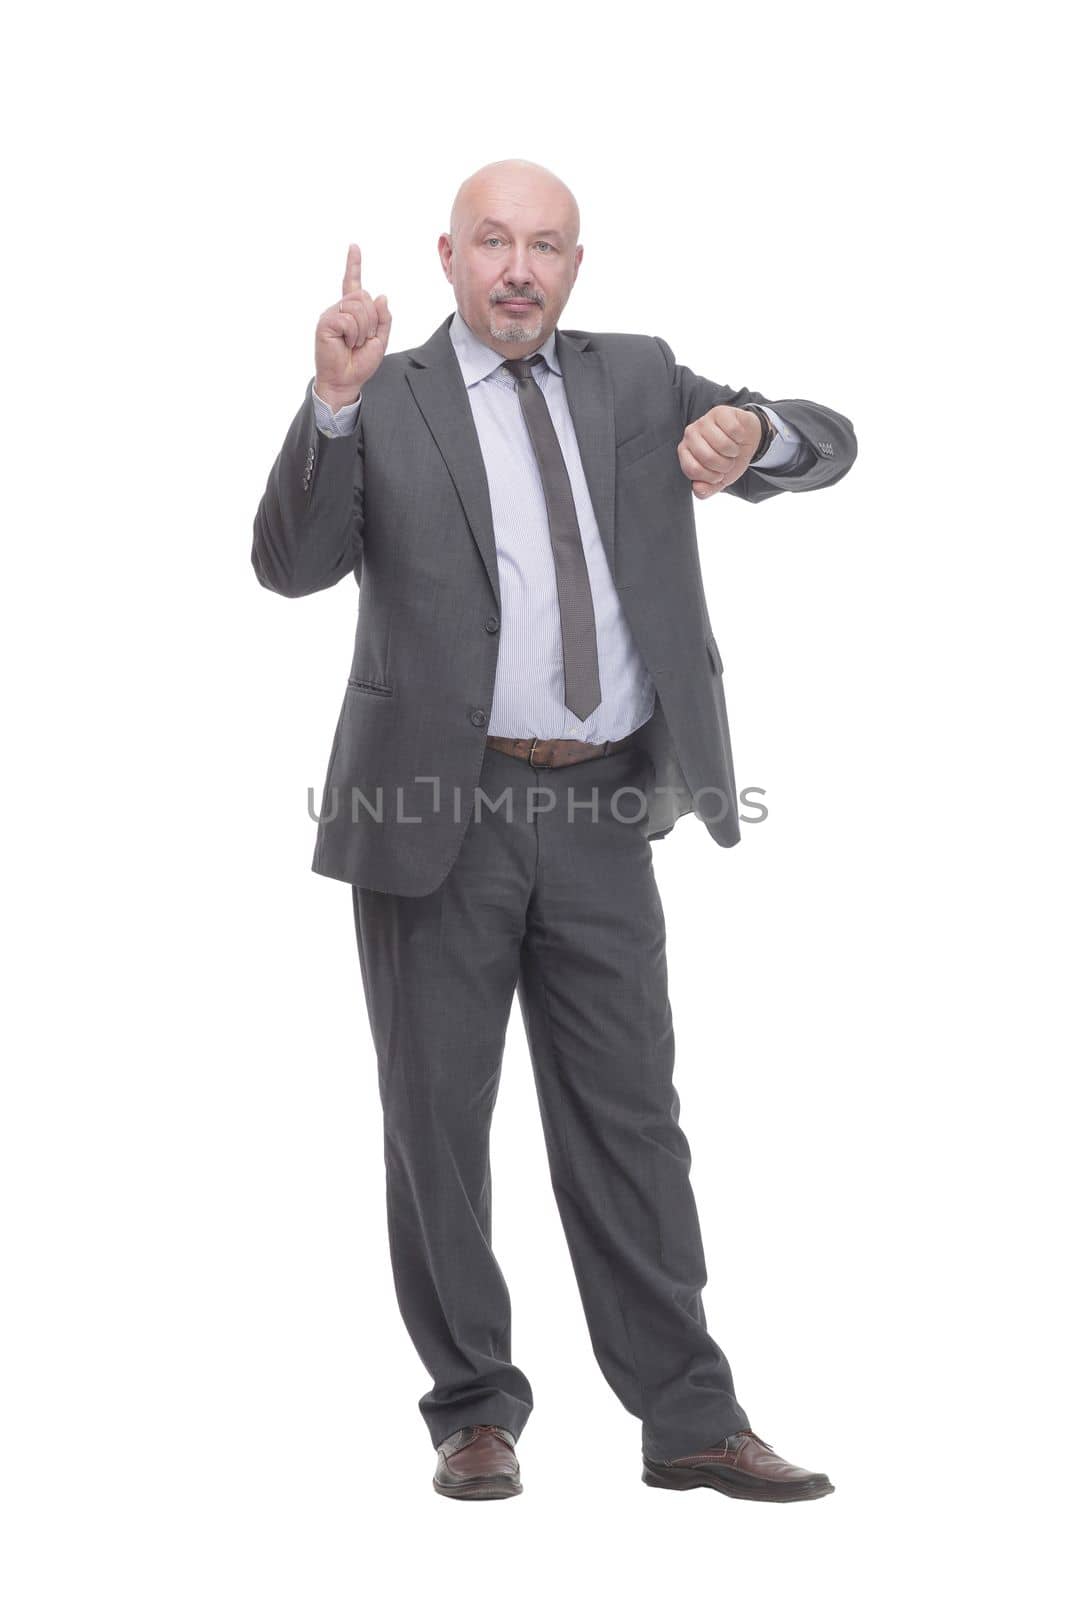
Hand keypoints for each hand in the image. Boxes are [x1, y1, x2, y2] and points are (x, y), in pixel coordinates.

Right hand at [314, 243, 391, 408]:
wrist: (346, 381)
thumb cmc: (360, 363)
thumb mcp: (380, 340)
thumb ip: (383, 318)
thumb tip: (381, 296)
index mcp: (352, 311)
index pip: (353, 283)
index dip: (353, 265)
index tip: (354, 246)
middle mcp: (340, 309)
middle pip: (364, 297)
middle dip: (371, 320)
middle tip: (363, 339)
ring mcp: (331, 314)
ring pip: (358, 307)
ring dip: (363, 329)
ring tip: (354, 343)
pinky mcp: (325, 323)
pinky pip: (348, 319)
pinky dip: (353, 334)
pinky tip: (345, 344)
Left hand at [677, 405, 762, 498]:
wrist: (745, 440)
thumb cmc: (728, 459)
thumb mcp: (718, 480)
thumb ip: (706, 489)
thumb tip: (699, 489)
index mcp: (685, 452)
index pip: (693, 470)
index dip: (711, 477)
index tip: (718, 475)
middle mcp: (690, 434)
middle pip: (708, 457)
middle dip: (725, 465)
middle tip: (728, 461)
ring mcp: (704, 421)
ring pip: (723, 444)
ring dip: (734, 452)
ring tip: (733, 449)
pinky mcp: (720, 411)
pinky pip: (734, 430)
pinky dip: (741, 437)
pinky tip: (737, 436)